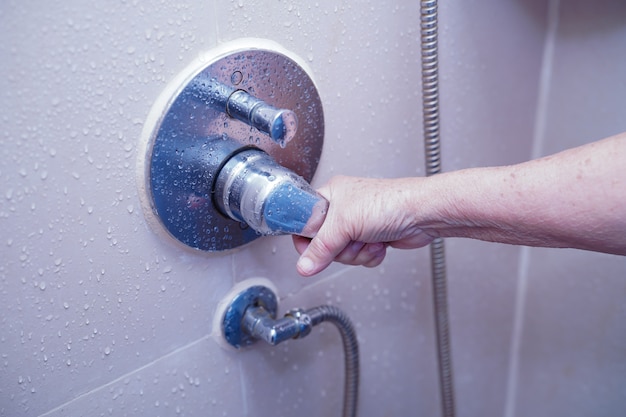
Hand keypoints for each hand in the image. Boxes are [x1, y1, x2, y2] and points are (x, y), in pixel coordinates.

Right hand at [292, 176, 437, 275]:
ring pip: (342, 254)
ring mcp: (357, 225)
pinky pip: (359, 257)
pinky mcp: (371, 238)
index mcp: (330, 195)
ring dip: (357, 253)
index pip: (304, 222)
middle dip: (340, 249)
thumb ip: (320, 248)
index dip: (307, 238)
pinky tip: (379, 245)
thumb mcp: (344, 224)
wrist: (422, 215)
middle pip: (323, 244)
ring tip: (369, 239)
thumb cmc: (389, 203)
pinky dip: (369, 255)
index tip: (314, 249)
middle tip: (351, 239)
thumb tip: (303, 265)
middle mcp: (342, 209)